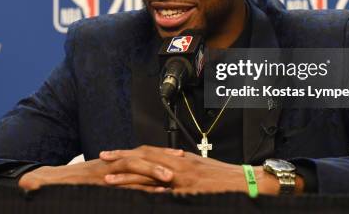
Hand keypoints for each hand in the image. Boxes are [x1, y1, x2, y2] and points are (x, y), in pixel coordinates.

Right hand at [18, 158, 172, 191]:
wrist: (45, 183)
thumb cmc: (74, 186)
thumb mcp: (100, 184)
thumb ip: (118, 184)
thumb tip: (138, 190)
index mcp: (115, 163)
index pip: (142, 155)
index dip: (161, 154)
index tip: (180, 156)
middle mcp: (112, 163)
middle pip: (142, 155)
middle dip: (163, 156)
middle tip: (184, 158)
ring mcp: (104, 170)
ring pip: (132, 164)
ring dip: (151, 168)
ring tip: (170, 176)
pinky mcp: (96, 179)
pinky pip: (117, 180)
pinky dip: (132, 184)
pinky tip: (145, 189)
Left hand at [100, 145, 303, 194]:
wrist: (247, 182)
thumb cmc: (225, 177)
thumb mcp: (200, 169)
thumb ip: (182, 168)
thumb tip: (165, 172)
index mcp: (180, 159)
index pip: (148, 152)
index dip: (129, 152)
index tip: (111, 153)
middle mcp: (179, 164)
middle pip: (144, 158)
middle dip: (121, 158)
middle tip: (101, 158)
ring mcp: (183, 178)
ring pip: (149, 174)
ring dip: (127, 177)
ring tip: (107, 179)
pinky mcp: (188, 191)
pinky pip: (164, 192)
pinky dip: (147, 194)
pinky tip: (133, 197)